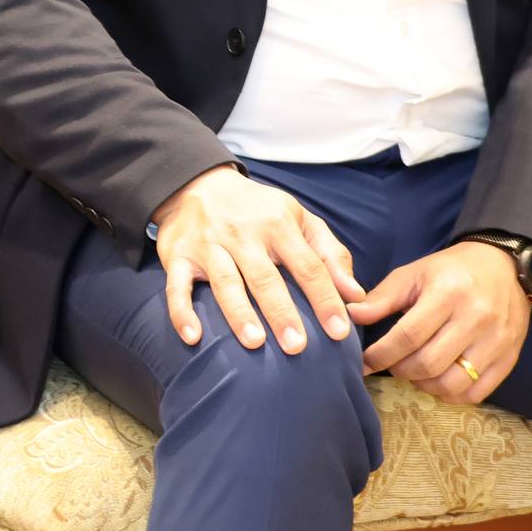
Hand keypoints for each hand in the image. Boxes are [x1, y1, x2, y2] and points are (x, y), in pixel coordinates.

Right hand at [152, 164, 363, 353]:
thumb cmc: (258, 210)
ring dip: (239, 312)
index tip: (339, 332)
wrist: (198, 182)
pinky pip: (176, 285)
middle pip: (264, 276)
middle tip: (297, 347)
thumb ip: (330, 255)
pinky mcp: (176, 254)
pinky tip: (193, 336)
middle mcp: (242, 233)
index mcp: (278, 224)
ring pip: (224, 281)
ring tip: (254, 343)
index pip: (307, 265)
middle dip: (281, 312)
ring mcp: (207, 244)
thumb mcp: (299, 219)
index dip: (324, 298)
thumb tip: (355, 295)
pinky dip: (182, 311)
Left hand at [350, 241, 531, 403]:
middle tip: (391, 365)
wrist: (503, 267)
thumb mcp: (413, 274)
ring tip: (414, 372)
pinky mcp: (509, 358)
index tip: (364, 363)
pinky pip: (477, 393)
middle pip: (429, 363)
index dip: (381, 355)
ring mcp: (496, 341)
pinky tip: (438, 381)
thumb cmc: (450, 270)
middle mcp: (475, 319)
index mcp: (447, 294)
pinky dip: (451, 395)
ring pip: (452, 383)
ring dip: (424, 385)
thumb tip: (349, 316)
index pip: (409, 336)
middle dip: (400, 371)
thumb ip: (381, 298)